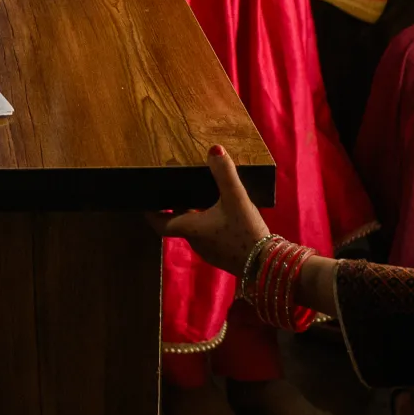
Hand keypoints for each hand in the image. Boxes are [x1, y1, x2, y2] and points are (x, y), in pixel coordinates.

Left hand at [157, 146, 271, 274]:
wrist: (268, 265)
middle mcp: (196, 242)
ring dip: (193, 214)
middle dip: (175, 207)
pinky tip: (221, 212)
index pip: (160, 224)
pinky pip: (209, 235)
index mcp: (190, 229)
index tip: (146, 201)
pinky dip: (208, 223)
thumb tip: (214, 149)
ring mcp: (210, 251)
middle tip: (176, 189)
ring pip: (195, 229)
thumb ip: (224, 174)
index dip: (150, 213)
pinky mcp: (224, 254)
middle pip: (178, 223)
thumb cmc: (245, 232)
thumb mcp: (236, 199)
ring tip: (199, 195)